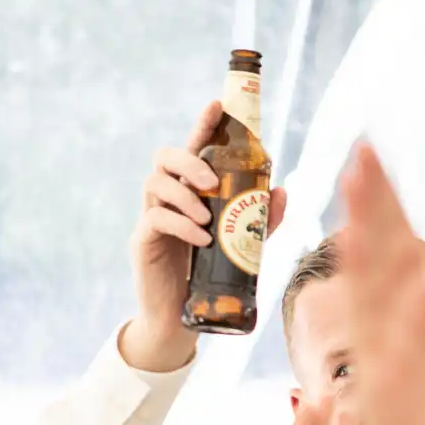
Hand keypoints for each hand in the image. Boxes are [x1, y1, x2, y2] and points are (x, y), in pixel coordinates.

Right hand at [123, 100, 287, 371]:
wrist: (180, 319)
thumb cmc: (211, 276)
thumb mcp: (244, 245)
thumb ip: (263, 218)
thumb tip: (283, 189)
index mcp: (190, 192)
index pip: (192, 149)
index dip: (202, 125)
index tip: (216, 105)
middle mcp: (166, 199)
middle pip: (164, 158)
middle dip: (188, 160)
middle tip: (212, 181)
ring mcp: (150, 219)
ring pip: (155, 185)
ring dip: (184, 195)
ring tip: (208, 218)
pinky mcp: (142, 242)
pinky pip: (155, 220)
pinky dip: (181, 225)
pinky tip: (200, 238)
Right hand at [338, 146, 424, 424]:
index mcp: (423, 304)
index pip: (400, 239)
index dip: (385, 200)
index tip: (369, 154)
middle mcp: (400, 320)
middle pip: (381, 253)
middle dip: (372, 207)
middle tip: (359, 156)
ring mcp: (390, 349)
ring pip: (375, 288)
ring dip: (368, 246)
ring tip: (359, 200)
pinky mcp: (390, 382)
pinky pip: (388, 341)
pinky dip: (394, 309)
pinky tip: (393, 271)